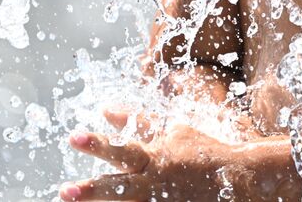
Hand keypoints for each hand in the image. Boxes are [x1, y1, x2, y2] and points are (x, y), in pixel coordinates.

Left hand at [61, 118, 237, 200]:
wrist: (236, 180)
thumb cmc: (200, 151)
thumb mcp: (171, 132)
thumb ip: (137, 122)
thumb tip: (105, 110)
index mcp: (155, 157)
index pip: (121, 148)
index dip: (97, 143)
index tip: (73, 136)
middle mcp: (154, 182)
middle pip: (118, 187)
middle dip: (92, 191)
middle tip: (65, 191)